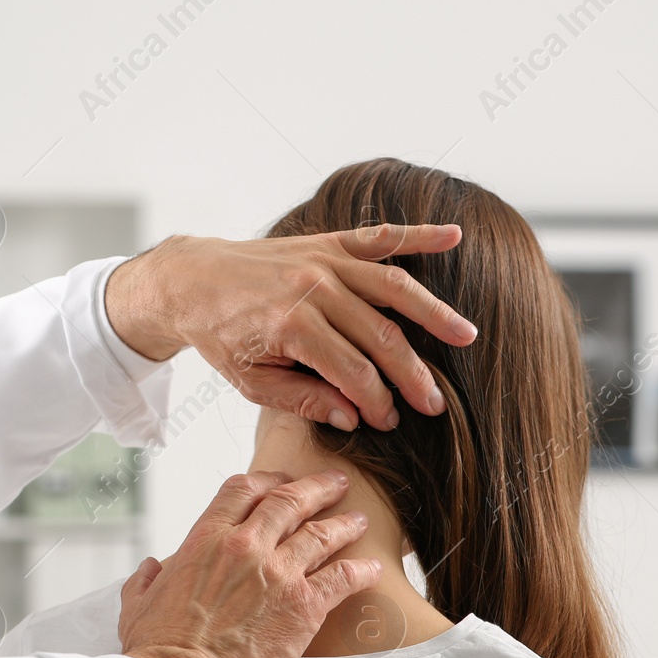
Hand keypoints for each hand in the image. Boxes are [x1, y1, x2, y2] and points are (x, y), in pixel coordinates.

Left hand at [104, 225, 475, 430]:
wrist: (191, 279)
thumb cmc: (222, 334)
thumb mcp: (250, 381)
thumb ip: (304, 399)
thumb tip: (354, 419)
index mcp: (291, 326)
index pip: (353, 372)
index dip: (376, 403)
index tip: (390, 423)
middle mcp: (312, 287)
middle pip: (381, 336)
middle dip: (412, 375)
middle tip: (435, 404)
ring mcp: (322, 259)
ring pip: (393, 287)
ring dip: (433, 313)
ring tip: (466, 336)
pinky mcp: (327, 241)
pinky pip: (378, 236)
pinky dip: (417, 234)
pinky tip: (453, 234)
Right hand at [118, 470, 381, 657]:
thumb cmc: (157, 647)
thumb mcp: (138, 602)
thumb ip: (147, 578)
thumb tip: (152, 568)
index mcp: (206, 538)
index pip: (244, 489)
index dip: (268, 480)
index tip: (281, 482)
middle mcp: (246, 546)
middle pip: (290, 500)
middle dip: (317, 488)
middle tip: (335, 484)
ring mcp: (278, 573)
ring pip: (322, 533)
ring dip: (344, 523)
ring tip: (358, 520)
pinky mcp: (303, 606)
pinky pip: (342, 577)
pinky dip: (360, 570)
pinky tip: (371, 568)